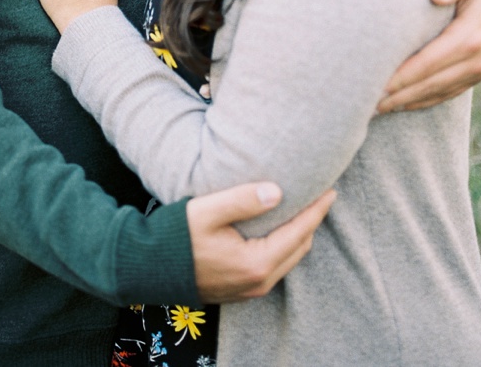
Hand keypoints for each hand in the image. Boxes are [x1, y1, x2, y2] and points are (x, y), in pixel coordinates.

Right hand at [188, 183, 335, 301]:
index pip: (299, 232)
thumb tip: (278, 192)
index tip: (331, 189)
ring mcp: (251, 289)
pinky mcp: (242, 290)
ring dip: (299, 234)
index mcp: (257, 262)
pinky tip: (280, 228)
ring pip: (289, 258)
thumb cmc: (178, 236)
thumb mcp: (209, 211)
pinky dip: (285, 246)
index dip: (317, 210)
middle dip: (313, 221)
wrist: (149, 269)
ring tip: (303, 209)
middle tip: (320, 195)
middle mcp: (259, 281)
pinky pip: (276, 266)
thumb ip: (244, 200)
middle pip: (300, 247)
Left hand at [377, 0, 480, 112]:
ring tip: (375, 108)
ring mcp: (479, 70)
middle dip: (398, 95)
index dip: (402, 75)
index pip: (429, 62)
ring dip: (407, 103)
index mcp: (471, 36)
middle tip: (365, 101)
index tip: (376, 82)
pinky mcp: (477, 75)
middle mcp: (476, 60)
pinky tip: (402, 105)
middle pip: (431, 84)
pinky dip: (424, 102)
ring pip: (438, 93)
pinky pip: (449, 93)